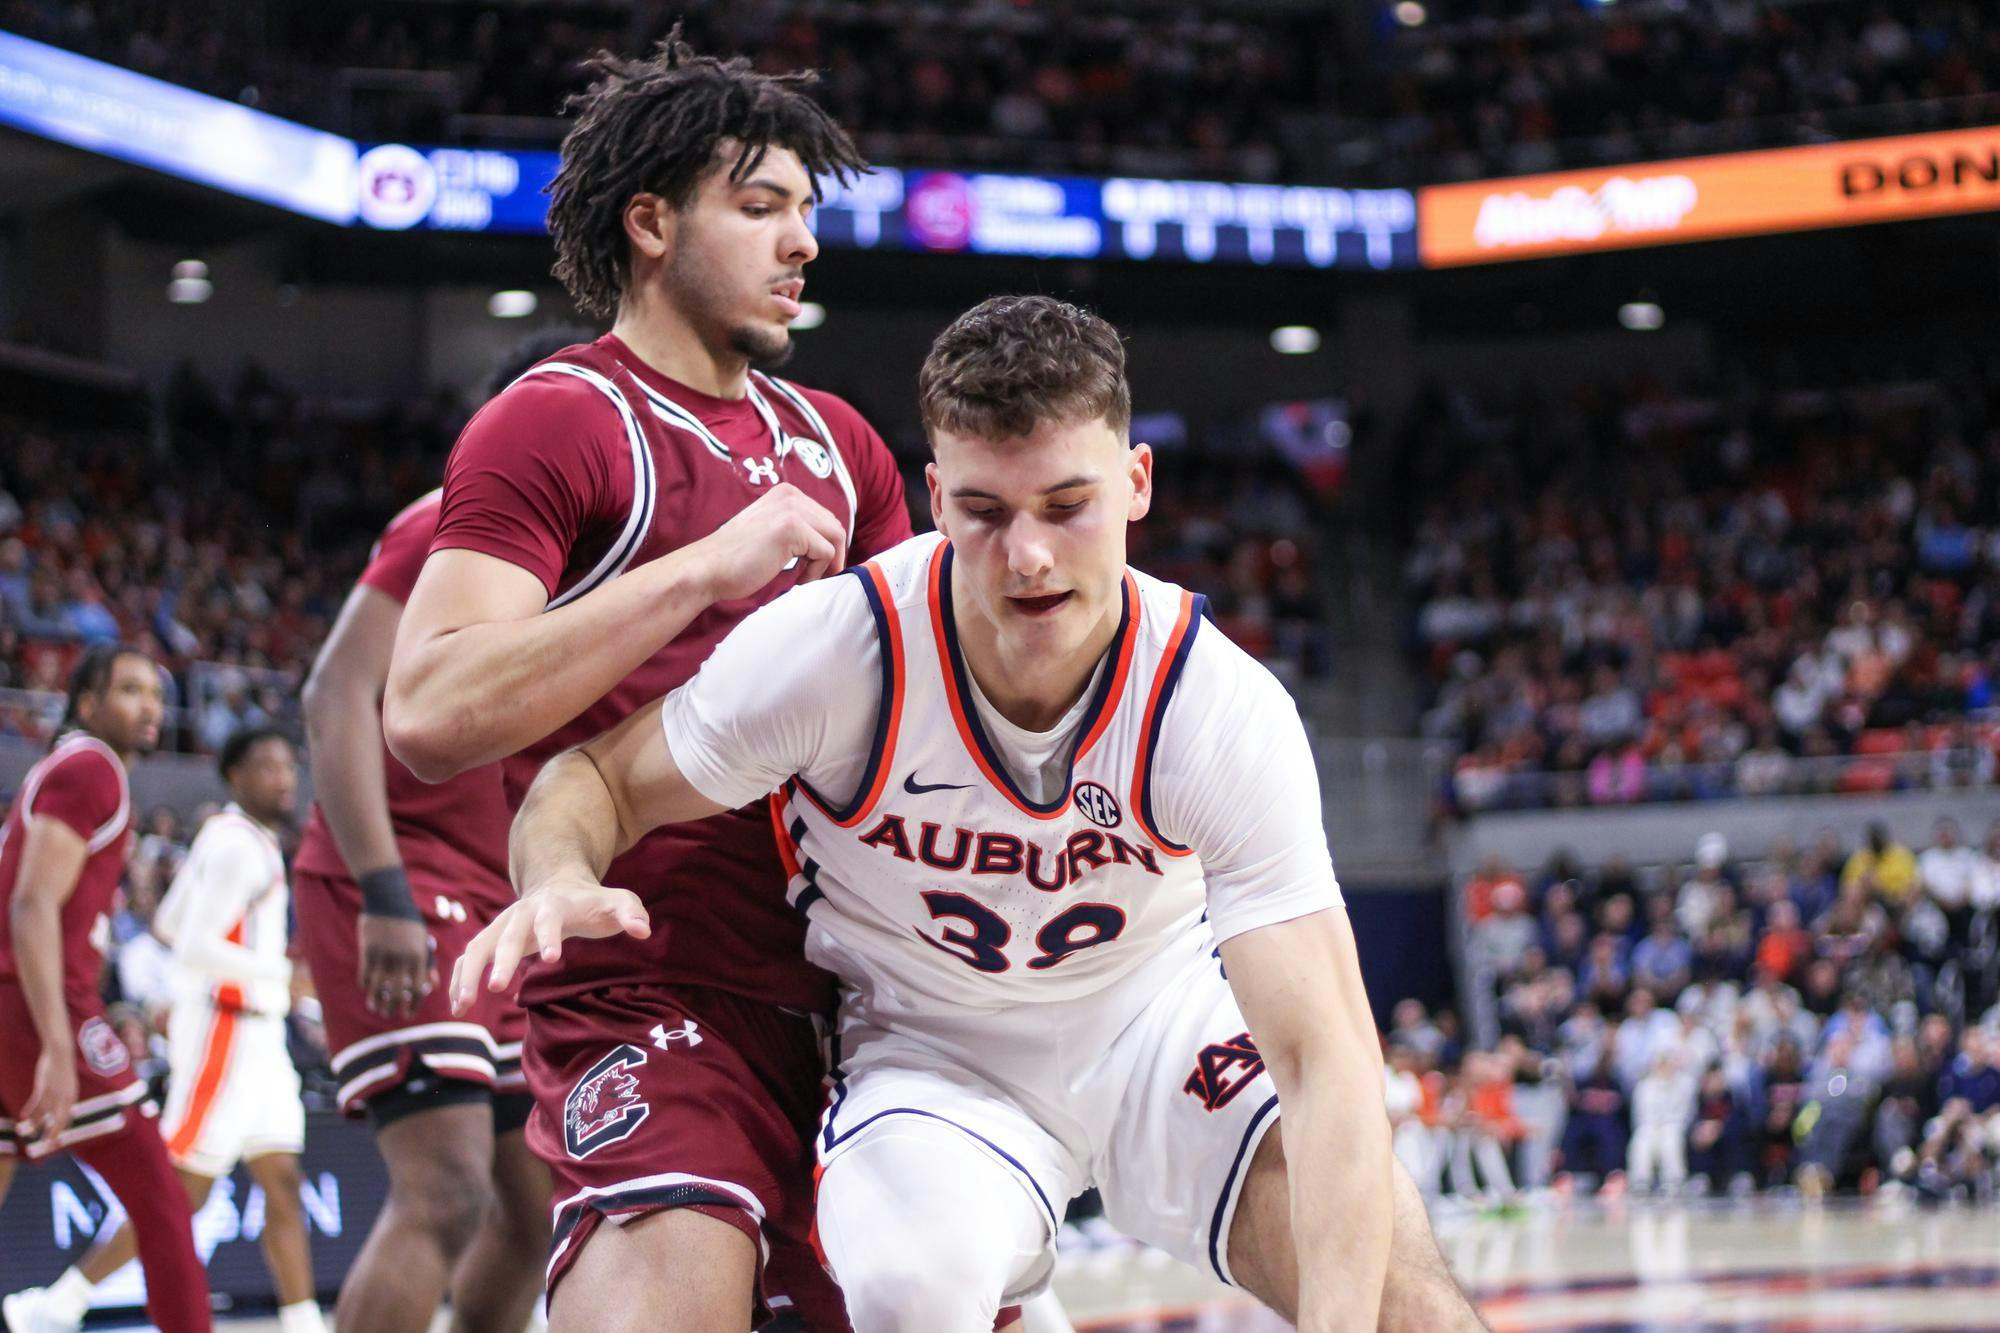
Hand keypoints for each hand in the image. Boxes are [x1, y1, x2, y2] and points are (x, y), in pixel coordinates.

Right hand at [22, 1045, 77, 1145]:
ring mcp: (54, 1093)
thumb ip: (63, 1098)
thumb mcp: (66, 1085)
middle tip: (47, 1146)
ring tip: (26, 1132)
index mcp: (72, 1097)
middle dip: (53, 1135)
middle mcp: (65, 1098)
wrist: (61, 1051)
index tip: (55, 1142)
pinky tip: (22, 1118)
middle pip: (60, 1121)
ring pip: (44, 1114)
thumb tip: (59, 1110)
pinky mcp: (44, 1087)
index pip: (67, 1119)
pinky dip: (29, 1111)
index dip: (60, 1131)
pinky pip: (35, 1103)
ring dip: (35, 1124)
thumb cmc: (62, 1068)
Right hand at [359, 914, 433, 1019]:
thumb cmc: (410, 923)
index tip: (409, 1014)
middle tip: (391, 1015)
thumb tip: (434, 986)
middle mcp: (401, 959)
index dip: (414, 1005)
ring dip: (377, 1002)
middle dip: (393, 1008)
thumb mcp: (423, 941)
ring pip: (377, 988)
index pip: (419, 989)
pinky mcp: (367, 952)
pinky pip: (365, 976)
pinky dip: (366, 987)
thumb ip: (428, 964)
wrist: (388, 900)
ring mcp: (383, 956)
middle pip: (396, 993)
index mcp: (419, 957)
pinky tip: (368, 992)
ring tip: (377, 1009)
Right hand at [450, 878, 649, 1013]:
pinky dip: (458, 979)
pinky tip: (458, 1007)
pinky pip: (467, 958)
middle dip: (502, 961)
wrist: (559, 884)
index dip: (550, 936)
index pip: (549, 919)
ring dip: (468, 974)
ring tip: (464, 1006)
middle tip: (496, 988)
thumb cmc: (591, 901)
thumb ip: (631, 913)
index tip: (552, 959)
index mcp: (553, 904)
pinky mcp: (490, 939)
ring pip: (477, 947)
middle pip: (507, 935)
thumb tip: (644, 931)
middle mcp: (520, 913)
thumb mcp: (617, 901)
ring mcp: (502, 926)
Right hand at [686, 483, 844, 601]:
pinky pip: (825, 553)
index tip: (813, 566)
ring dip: (825, 564)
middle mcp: (791, 495)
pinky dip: (816, 572)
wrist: (708, 568)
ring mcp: (792, 509)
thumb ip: (796, 528)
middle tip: (811, 576)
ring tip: (803, 579)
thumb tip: (832, 544)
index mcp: (786, 493)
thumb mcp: (771, 532)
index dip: (826, 545)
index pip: (826, 518)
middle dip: (830, 555)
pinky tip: (797, 580)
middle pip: (834, 527)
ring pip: (835, 538)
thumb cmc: (737, 559)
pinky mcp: (793, 528)